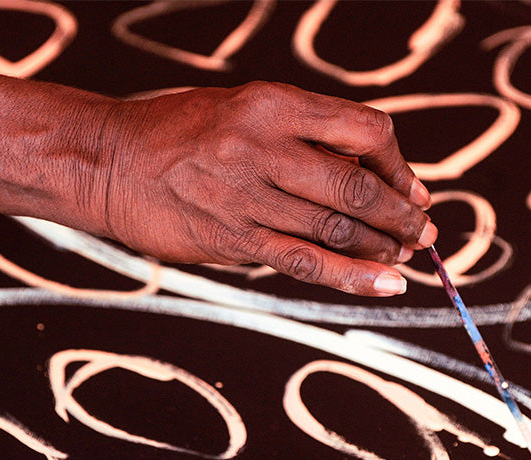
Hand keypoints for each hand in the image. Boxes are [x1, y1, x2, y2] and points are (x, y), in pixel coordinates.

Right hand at [94, 81, 436, 295]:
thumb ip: (300, 136)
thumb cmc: (178, 133)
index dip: (398, 163)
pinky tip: (385, 285)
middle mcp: (262, 146)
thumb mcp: (242, 109)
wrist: (107, 162)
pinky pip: (305, 262)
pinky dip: (352, 277)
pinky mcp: (232, 239)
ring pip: (336, 227)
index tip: (410, 187)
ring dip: (382, 246)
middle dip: (400, 214)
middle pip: (356, 184)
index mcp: (271, 103)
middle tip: (424, 232)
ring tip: (405, 258)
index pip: (363, 129)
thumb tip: (367, 175)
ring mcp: (247, 196)